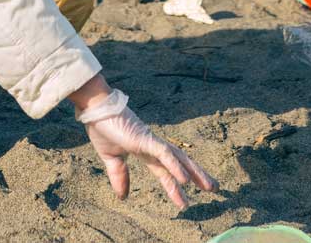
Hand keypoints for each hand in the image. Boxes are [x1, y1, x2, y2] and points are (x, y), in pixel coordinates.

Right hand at [76, 89, 216, 207]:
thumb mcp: (111, 158)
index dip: (175, 185)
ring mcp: (152, 141)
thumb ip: (119, 175)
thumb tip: (123, 197)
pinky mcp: (146, 139)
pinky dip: (176, 167)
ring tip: (209, 187)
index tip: (185, 201)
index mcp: (145, 150)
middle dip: (198, 176)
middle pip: (181, 163)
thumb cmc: (102, 127)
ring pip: (180, 159)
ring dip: (195, 174)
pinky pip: (165, 155)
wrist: (95, 109)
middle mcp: (154, 146)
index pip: (165, 171)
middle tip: (215, 188)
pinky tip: (185, 180)